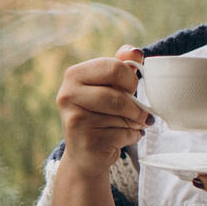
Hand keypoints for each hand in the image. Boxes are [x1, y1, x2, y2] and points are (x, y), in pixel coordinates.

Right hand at [54, 46, 151, 169]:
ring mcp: (75, 120)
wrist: (85, 154)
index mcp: (74, 75)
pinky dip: (132, 137)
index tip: (131, 89)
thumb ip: (120, 65)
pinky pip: (124, 135)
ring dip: (135, 123)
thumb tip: (134, 51)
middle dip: (136, 106)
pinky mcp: (87, 141)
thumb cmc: (99, 113)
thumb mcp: (108, 85)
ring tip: (129, 124)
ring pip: (123, 117)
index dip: (130, 79)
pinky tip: (120, 138)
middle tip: (138, 112)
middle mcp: (68, 95)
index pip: (113, 67)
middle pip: (118, 96)